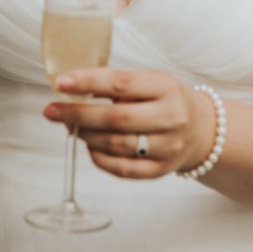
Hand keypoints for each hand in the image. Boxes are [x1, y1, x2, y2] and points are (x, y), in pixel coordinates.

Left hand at [43, 69, 215, 178]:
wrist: (201, 129)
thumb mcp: (151, 81)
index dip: (88, 82)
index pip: (121, 84)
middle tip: (51, 110)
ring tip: (70, 125)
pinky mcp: (160, 170)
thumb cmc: (165, 99)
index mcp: (166, 87)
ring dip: (85, 135)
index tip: (62, 83)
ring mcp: (167, 147)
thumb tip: (73, 90)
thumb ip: (118, 85)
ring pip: (116, 144)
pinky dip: (98, 156)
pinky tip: (89, 144)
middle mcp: (171, 117)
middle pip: (116, 118)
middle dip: (77, 114)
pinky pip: (121, 168)